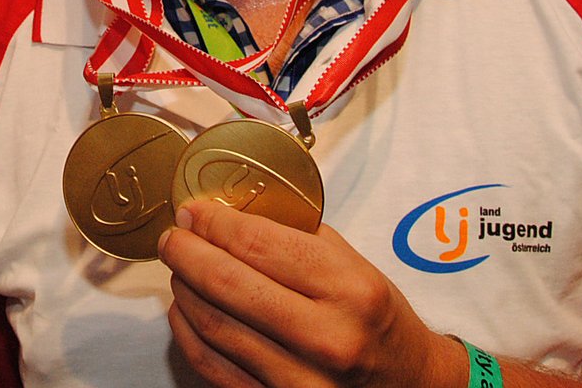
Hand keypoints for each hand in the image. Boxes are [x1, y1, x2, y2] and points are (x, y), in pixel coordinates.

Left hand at [158, 201, 461, 387]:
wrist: (408, 384)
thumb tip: (225, 213)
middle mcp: (327, 339)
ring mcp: (300, 382)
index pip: (259, 244)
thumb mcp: (353, 263)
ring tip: (180, 268)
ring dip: (185, 288)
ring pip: (214, 325)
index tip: (193, 211)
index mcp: (349, 290)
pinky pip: (212, 366)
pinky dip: (188, 332)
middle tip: (172, 236)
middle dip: (188, 252)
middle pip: (228, 284)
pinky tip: (185, 308)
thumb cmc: (375, 317)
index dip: (214, 223)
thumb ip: (294, 236)